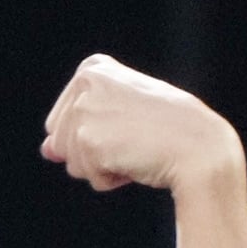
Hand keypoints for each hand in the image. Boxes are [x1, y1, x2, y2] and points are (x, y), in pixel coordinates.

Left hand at [40, 53, 242, 193]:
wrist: (200, 146)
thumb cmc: (170, 128)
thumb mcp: (122, 115)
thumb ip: (79, 126)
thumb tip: (46, 150)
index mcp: (93, 69)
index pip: (61, 123)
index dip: (95, 135)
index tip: (129, 122)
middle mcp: (84, 84)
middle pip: (60, 143)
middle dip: (94, 154)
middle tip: (133, 139)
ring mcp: (84, 111)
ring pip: (73, 164)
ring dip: (103, 167)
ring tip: (136, 148)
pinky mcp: (89, 141)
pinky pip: (90, 178)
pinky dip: (111, 179)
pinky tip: (136, 160)